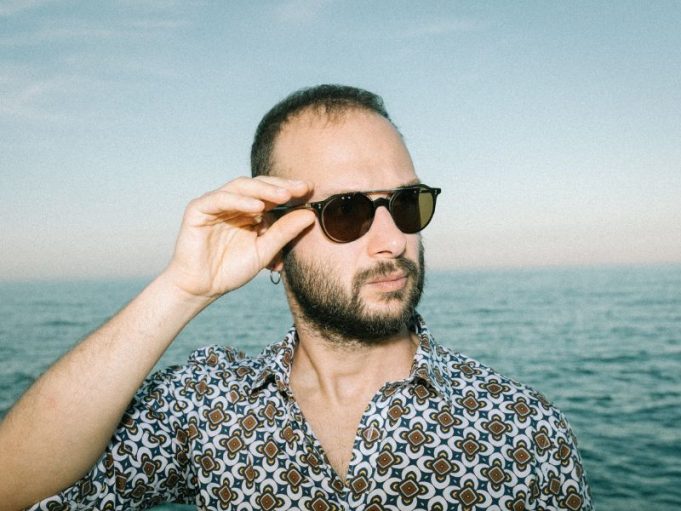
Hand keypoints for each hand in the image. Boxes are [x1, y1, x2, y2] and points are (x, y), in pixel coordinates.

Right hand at [163, 176, 314, 300]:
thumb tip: (310, 215)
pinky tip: (257, 207)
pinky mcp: (198, 209)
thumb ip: (284, 232)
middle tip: (301, 189)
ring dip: (263, 190)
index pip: (271, 193)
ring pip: (241, 187)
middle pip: (258, 185)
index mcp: (249, 210)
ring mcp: (215, 203)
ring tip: (284, 196)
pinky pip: (220, 199)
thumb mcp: (264, 251)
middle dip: (280, 186)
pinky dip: (239, 201)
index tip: (311, 190)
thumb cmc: (231, 269)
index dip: (290, 190)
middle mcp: (233, 203)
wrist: (202, 287)